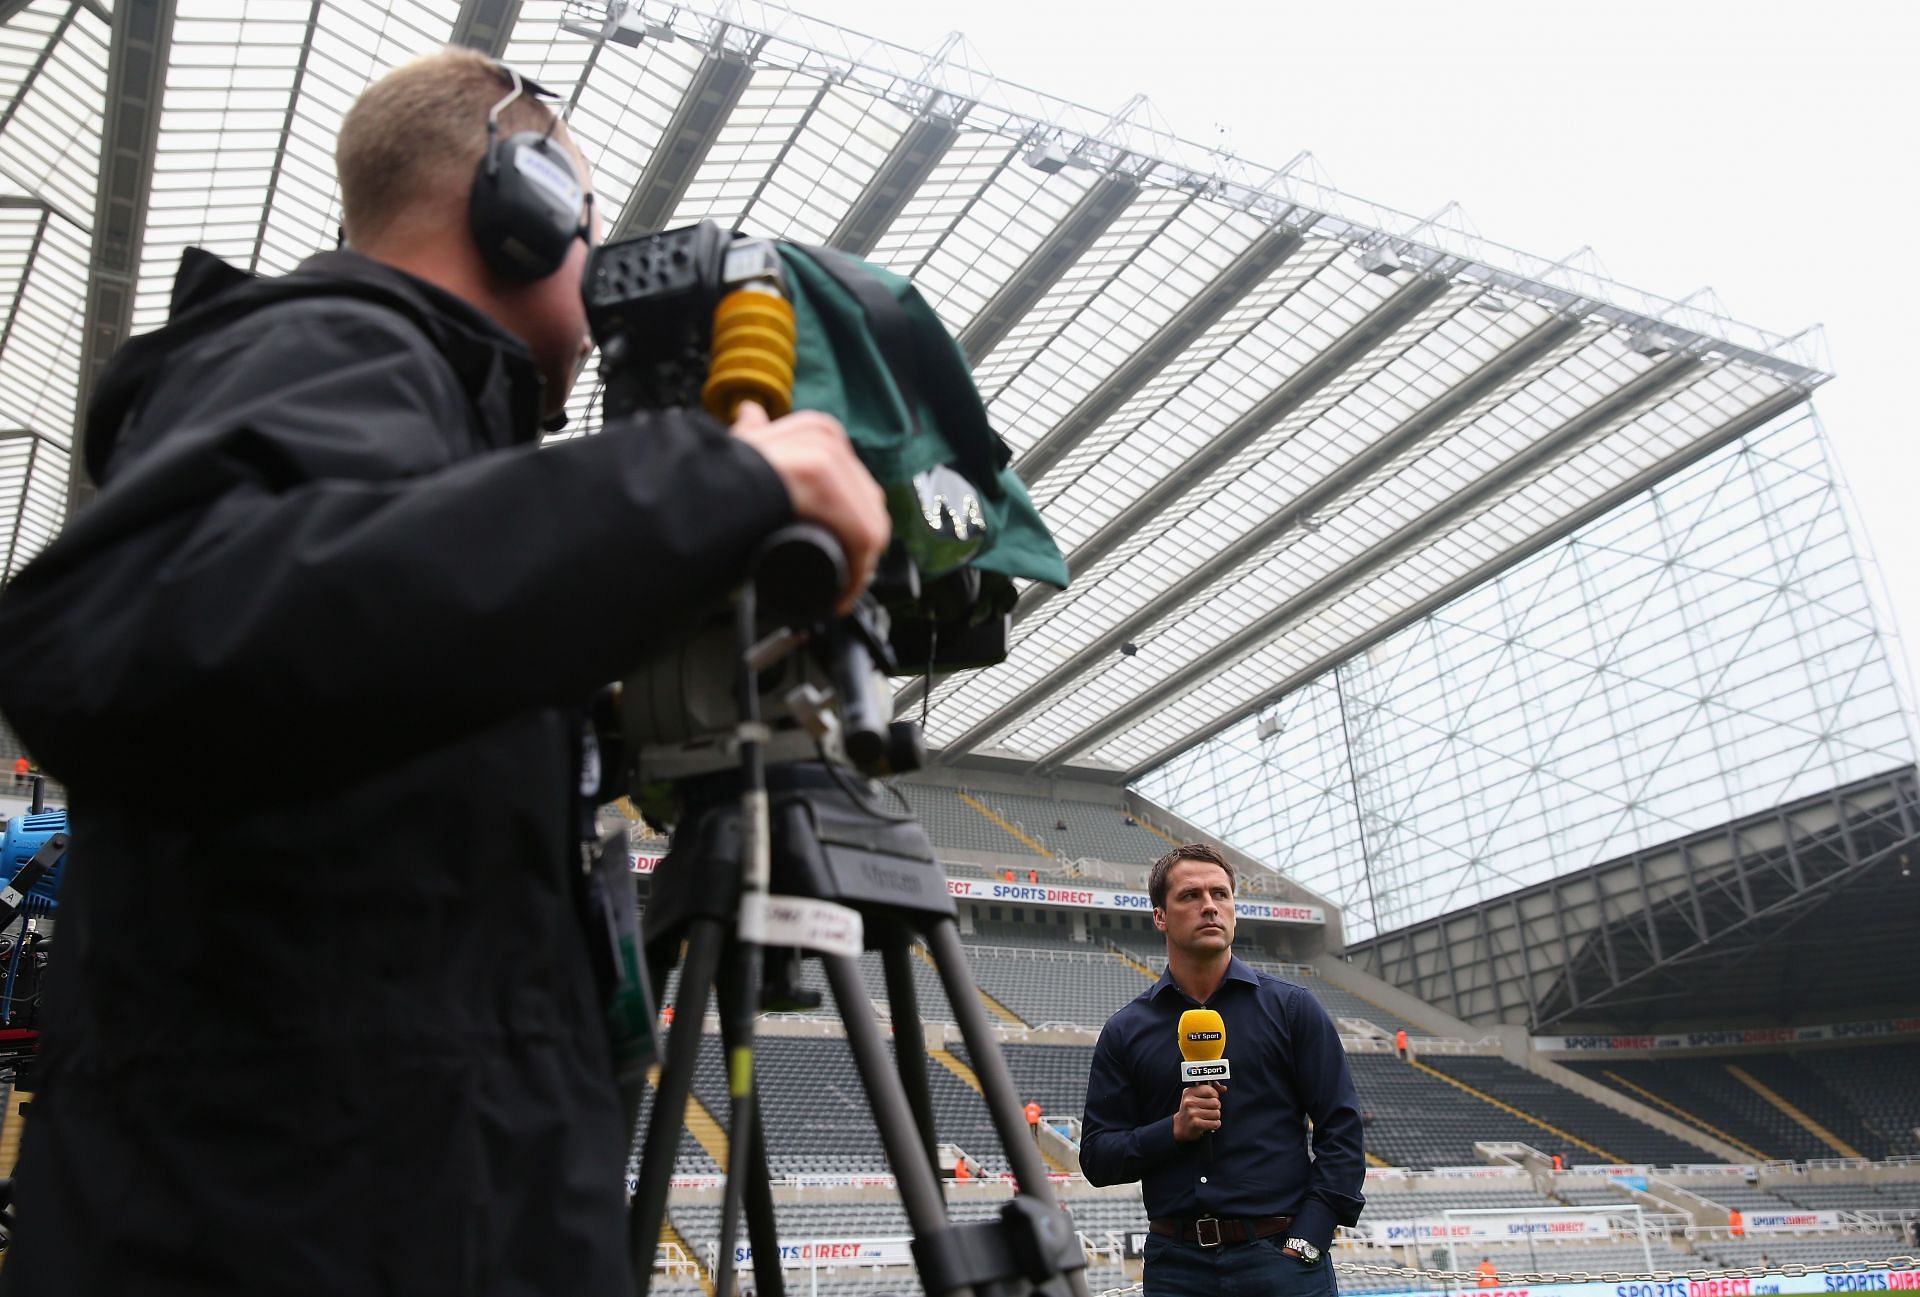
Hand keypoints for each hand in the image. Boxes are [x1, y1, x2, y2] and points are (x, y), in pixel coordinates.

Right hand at [731, 402, 890, 614]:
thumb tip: (750, 414)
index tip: (840, 558)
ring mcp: (825, 456)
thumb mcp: (742, 449)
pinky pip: (862, 534)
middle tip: (837, 582)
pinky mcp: (821, 481)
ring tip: (835, 593)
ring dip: (857, 567)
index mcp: (817, 430)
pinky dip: (854, 572)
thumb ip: (750, 431)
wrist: (688, 495)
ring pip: (868, 523)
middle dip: (858, 549)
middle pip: (867, 505)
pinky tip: (838, 594)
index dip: (852, 526)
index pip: (857, 486)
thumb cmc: (715, 482)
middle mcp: (826, 437)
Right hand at [1173, 1082, 1224, 1142]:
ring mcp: (1192, 1113)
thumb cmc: (1192, 1110)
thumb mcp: (1197, 1096)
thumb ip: (1211, 1090)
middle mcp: (1189, 1102)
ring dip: (1215, 1117)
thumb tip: (1223, 1088)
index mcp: (1189, 1092)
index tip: (1210, 1099)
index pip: (1210, 1090)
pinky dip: (1215, 1125)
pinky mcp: (1196, 1124)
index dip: (1214, 1095)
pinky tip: (1208, 1124)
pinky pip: (1215, 1123)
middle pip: (1216, 1103)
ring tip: (1207, 1117)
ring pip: (1217, 1113)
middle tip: (1208, 1110)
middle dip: (1215, 1108)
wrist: (1182, 1126)